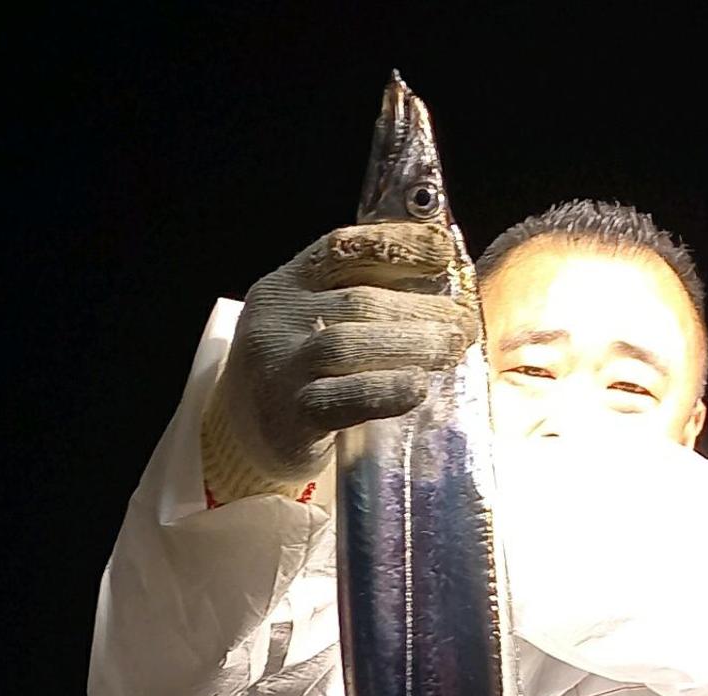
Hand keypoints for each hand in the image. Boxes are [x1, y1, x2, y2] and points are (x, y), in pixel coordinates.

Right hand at [201, 221, 477, 500]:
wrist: (244, 438)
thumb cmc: (296, 375)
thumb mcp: (310, 322)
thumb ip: (353, 299)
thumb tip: (437, 284)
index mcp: (285, 285)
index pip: (342, 248)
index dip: (398, 245)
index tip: (444, 252)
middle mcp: (277, 320)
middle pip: (357, 302)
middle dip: (420, 308)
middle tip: (463, 322)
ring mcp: (280, 368)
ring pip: (349, 343)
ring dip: (411, 344)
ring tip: (451, 348)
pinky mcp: (291, 415)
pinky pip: (344, 399)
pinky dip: (386, 391)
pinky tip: (418, 388)